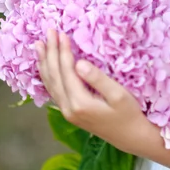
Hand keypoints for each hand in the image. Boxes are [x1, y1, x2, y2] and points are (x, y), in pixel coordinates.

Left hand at [35, 29, 148, 154]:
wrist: (130, 137)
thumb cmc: (128, 113)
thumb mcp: (118, 94)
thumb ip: (97, 79)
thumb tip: (78, 63)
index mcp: (80, 103)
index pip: (66, 71)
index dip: (63, 51)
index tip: (62, 33)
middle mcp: (68, 109)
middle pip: (54, 76)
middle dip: (50, 52)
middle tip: (48, 32)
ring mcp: (67, 112)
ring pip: (50, 84)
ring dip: (44, 63)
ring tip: (38, 45)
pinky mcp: (70, 113)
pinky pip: (53, 90)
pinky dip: (47, 75)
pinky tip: (46, 66)